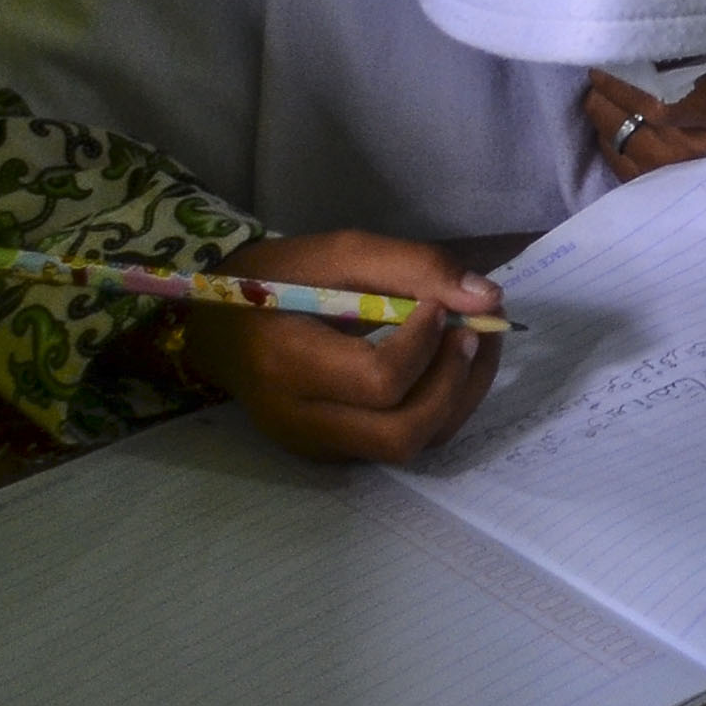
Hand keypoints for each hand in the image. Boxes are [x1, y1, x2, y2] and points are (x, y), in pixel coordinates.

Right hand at [178, 233, 504, 463]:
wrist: (219, 326)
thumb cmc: (275, 280)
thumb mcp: (336, 252)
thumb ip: (412, 266)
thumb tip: (487, 297)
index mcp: (286, 363)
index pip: (378, 380)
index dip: (425, 344)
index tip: (437, 304)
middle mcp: (299, 420)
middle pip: (401, 433)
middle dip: (456, 382)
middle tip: (472, 331)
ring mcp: (315, 445)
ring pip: (410, 446)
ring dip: (459, 397)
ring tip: (470, 343)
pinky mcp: (331, 453)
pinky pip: (399, 445)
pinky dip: (438, 409)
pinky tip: (444, 367)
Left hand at [584, 35, 705, 209]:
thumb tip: (702, 27)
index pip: (658, 84)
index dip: (634, 52)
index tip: (637, 24)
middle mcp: (689, 150)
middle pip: (619, 95)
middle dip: (619, 62)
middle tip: (634, 42)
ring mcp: (667, 176)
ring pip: (605, 119)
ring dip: (611, 92)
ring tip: (633, 74)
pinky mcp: (655, 191)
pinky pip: (609, 147)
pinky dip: (614, 121)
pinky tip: (636, 109)